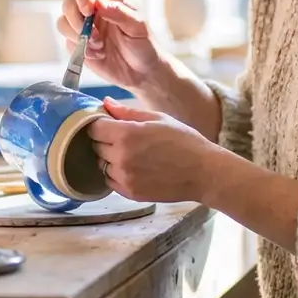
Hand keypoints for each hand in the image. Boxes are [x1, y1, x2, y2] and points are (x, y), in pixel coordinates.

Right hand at [58, 0, 162, 91]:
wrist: (142, 71)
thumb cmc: (144, 44)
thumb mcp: (138, 26)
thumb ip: (118, 12)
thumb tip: (98, 2)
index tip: (88, 10)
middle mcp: (92, 10)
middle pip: (69, 4)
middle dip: (77, 20)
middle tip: (95, 35)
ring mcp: (83, 28)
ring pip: (63, 23)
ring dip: (78, 36)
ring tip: (100, 46)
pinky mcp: (78, 45)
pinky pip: (68, 44)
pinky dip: (82, 50)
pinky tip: (99, 55)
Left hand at [89, 98, 219, 202]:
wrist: (203, 172)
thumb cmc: (183, 141)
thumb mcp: (157, 118)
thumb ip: (127, 112)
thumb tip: (105, 103)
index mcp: (126, 134)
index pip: (93, 128)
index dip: (99, 124)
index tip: (108, 124)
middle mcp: (121, 157)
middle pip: (96, 146)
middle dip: (106, 140)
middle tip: (125, 138)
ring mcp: (125, 177)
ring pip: (102, 164)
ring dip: (111, 158)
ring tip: (133, 154)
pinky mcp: (130, 193)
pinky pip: (111, 181)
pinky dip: (117, 174)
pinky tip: (135, 168)